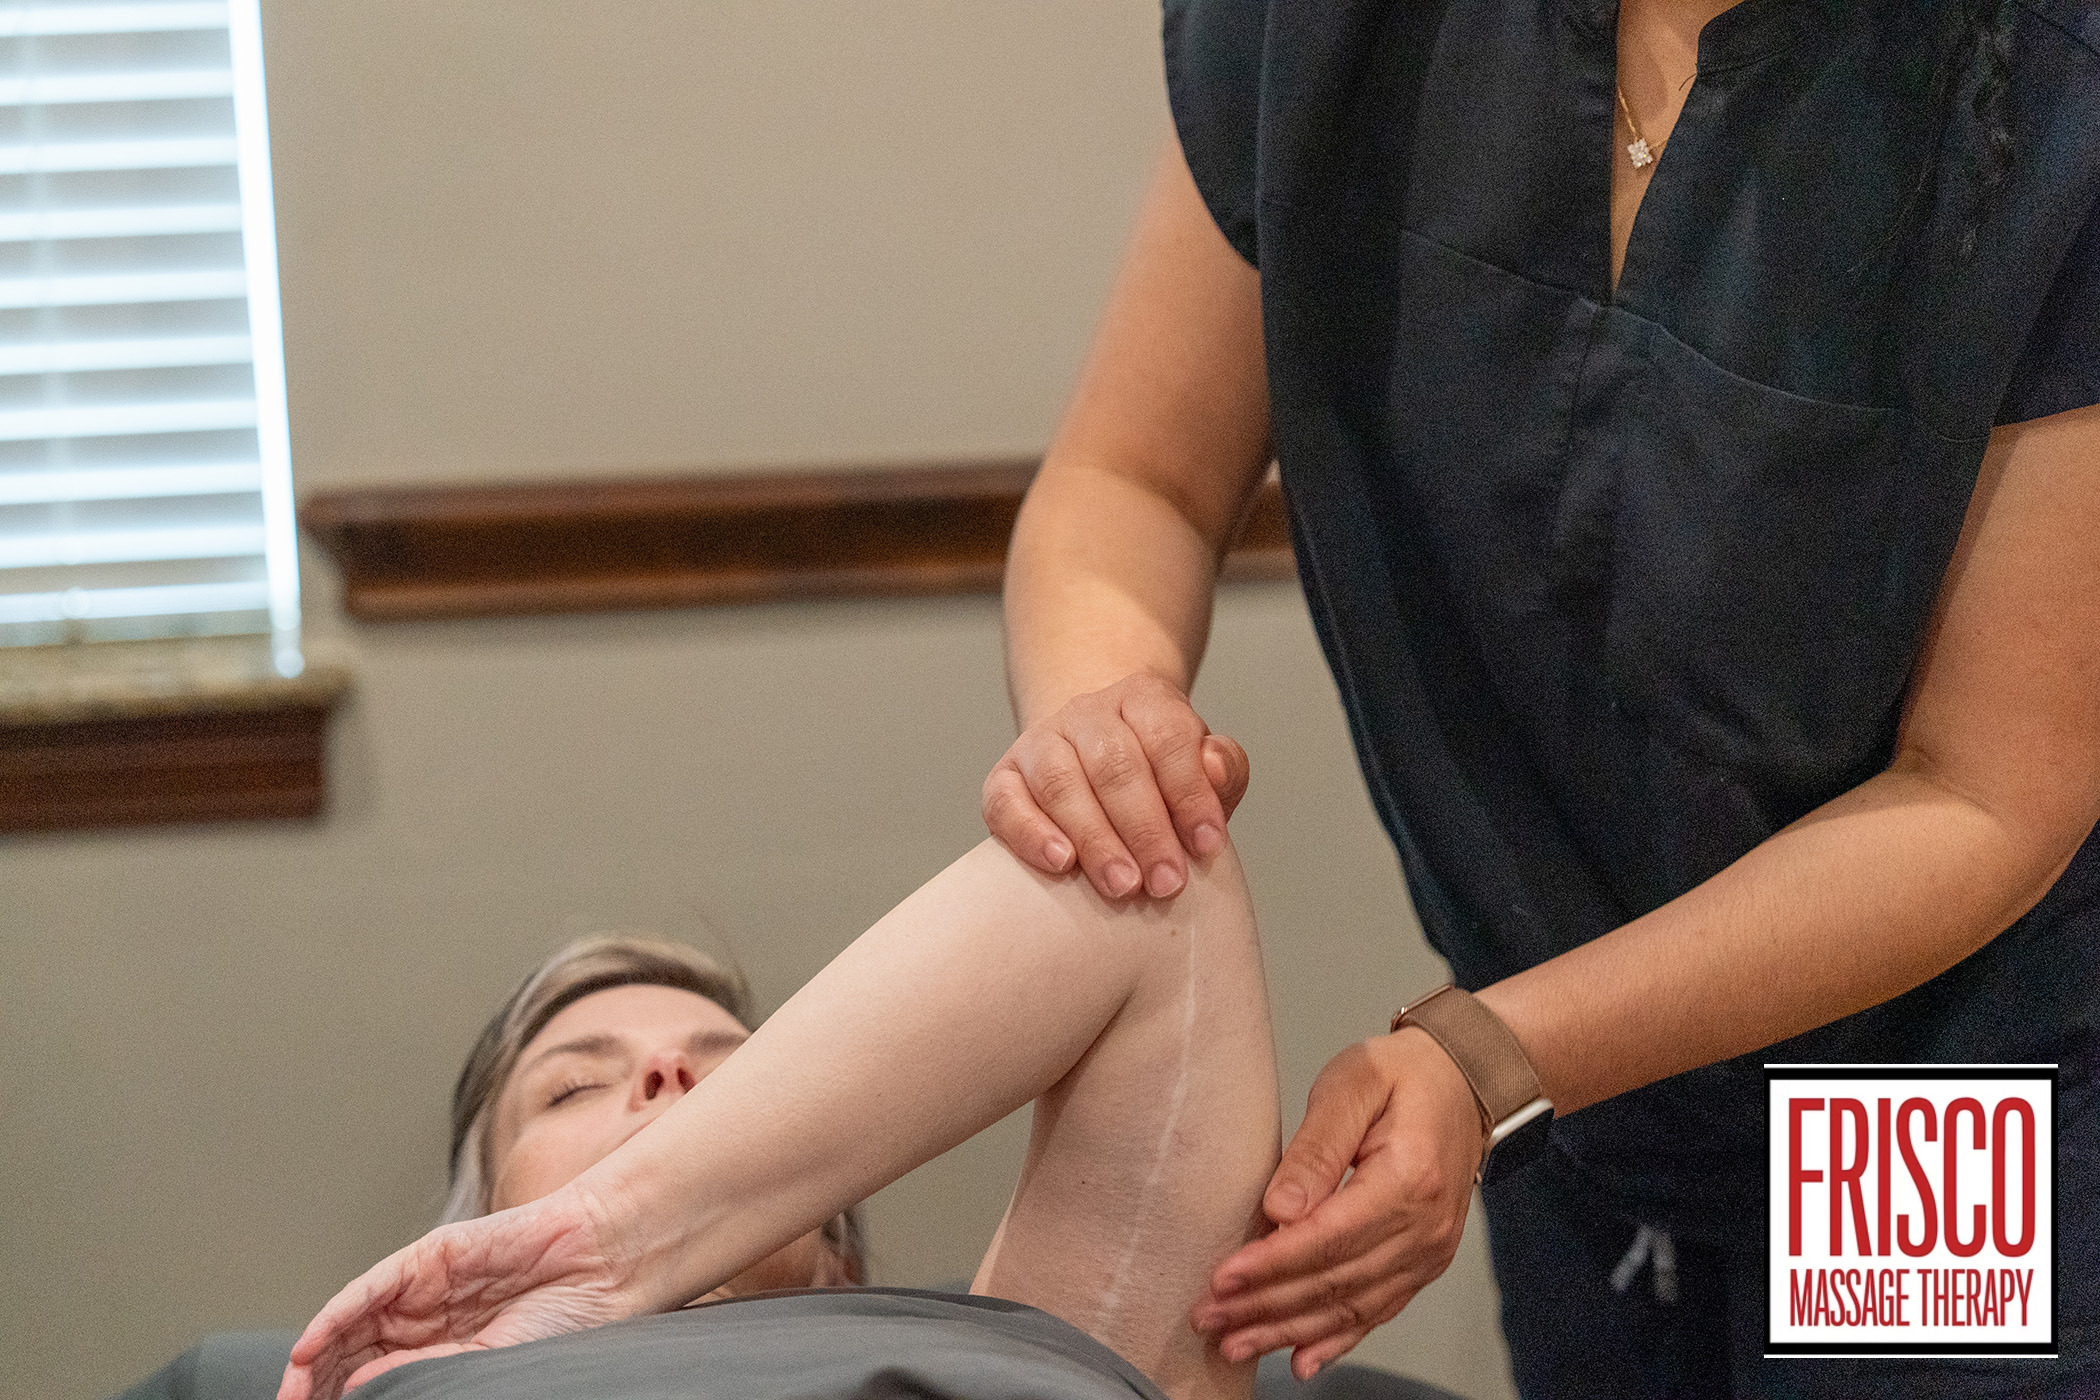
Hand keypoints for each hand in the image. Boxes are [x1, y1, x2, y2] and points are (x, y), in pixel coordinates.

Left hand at [276, 1183, 644, 1399]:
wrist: (600, 1263)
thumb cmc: (563, 1320)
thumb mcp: (488, 1363)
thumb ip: (429, 1370)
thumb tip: (361, 1390)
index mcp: (443, 1353)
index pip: (376, 1381)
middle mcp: (425, 1321)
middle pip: (353, 1355)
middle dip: (318, 1386)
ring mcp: (422, 1290)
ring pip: (352, 1324)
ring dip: (315, 1360)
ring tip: (292, 1393)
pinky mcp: (426, 1259)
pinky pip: (369, 1289)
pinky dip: (335, 1317)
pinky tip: (309, 1349)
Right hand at [982, 672, 1250, 900]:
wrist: (1095, 759)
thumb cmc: (1160, 777)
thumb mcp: (1203, 767)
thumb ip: (1223, 769)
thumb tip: (1214, 769)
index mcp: (1143, 698)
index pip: (1167, 735)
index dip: (1190, 792)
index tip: (1207, 846)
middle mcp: (1086, 711)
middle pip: (1114, 763)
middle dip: (1145, 829)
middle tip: (1166, 883)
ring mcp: (1039, 742)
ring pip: (1060, 781)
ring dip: (1095, 838)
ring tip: (1123, 886)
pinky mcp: (1003, 778)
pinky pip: (1006, 802)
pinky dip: (1031, 833)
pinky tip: (1061, 863)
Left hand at [1190, 1029, 1483, 1379]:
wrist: (1464, 1083)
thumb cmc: (1403, 1075)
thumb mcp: (1353, 1083)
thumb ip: (1315, 1147)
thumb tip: (1278, 1210)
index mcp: (1408, 1179)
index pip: (1328, 1238)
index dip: (1271, 1265)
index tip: (1222, 1279)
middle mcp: (1424, 1228)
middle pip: (1334, 1283)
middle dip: (1265, 1307)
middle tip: (1209, 1318)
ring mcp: (1428, 1252)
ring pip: (1350, 1307)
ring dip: (1288, 1331)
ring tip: (1235, 1343)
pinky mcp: (1423, 1263)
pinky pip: (1377, 1311)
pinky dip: (1335, 1340)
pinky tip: (1299, 1360)